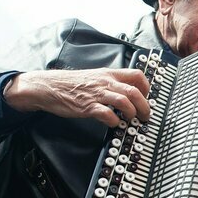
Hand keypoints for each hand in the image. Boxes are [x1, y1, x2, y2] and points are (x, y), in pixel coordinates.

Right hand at [3, 69, 150, 126]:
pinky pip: (106, 113)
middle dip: (145, 106)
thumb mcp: (96, 77)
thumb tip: (128, 92)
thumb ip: (112, 82)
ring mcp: (97, 94)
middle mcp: (106, 82)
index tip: (147, 98)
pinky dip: (114, 120)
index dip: (147, 88)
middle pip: (134, 91)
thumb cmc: (73, 84)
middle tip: (145, 116)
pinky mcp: (87, 106)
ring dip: (132, 113)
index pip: (137, 76)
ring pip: (124, 101)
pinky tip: (114, 123)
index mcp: (110, 74)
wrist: (50, 86)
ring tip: (131, 120)